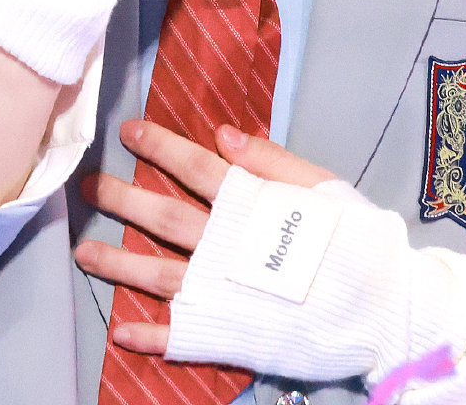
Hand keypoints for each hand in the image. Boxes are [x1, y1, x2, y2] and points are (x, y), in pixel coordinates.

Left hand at [73, 118, 333, 353]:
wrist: (383, 307)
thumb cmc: (356, 239)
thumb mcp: (320, 184)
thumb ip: (270, 159)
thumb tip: (220, 133)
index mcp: (247, 202)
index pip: (191, 166)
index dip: (158, 146)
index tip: (128, 131)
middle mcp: (223, 244)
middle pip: (161, 216)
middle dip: (121, 198)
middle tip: (88, 185)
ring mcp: (219, 292)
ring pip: (155, 273)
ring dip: (116, 264)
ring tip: (82, 252)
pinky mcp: (226, 334)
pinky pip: (178, 335)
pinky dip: (147, 334)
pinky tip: (120, 330)